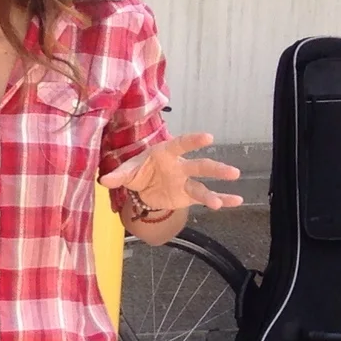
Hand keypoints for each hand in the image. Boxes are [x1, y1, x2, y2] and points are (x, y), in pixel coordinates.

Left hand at [100, 132, 242, 216]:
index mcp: (166, 153)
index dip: (193, 141)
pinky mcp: (188, 195)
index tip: (208, 137)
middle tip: (232, 172)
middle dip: (215, 169)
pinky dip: (221, 200)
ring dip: (214, 193)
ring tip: (222, 202)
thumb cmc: (138, 171)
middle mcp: (181, 166)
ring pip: (203, 185)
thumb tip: (104, 180)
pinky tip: (236, 202)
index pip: (181, 145)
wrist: (143, 187)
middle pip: (200, 166)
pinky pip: (206, 197)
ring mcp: (187, 181)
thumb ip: (117, 175)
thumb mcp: (127, 172)